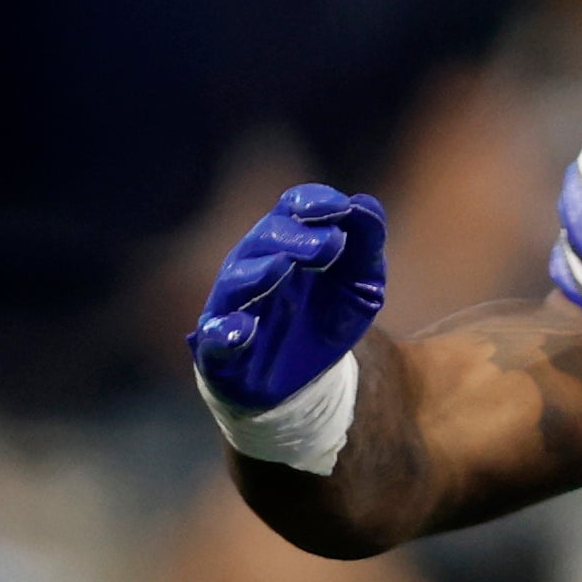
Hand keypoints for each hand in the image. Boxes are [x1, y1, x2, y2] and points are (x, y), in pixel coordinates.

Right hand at [188, 186, 389, 410]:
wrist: (308, 378)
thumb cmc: (328, 317)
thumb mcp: (362, 281)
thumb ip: (367, 243)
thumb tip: (364, 204)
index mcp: (288, 244)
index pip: (292, 209)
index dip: (314, 203)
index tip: (342, 208)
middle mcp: (254, 266)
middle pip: (267, 238)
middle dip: (296, 237)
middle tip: (331, 244)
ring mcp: (234, 305)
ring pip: (237, 280)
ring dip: (259, 272)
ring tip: (282, 267)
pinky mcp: (221, 347)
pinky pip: (215, 338)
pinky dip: (225, 333)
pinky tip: (241, 330)